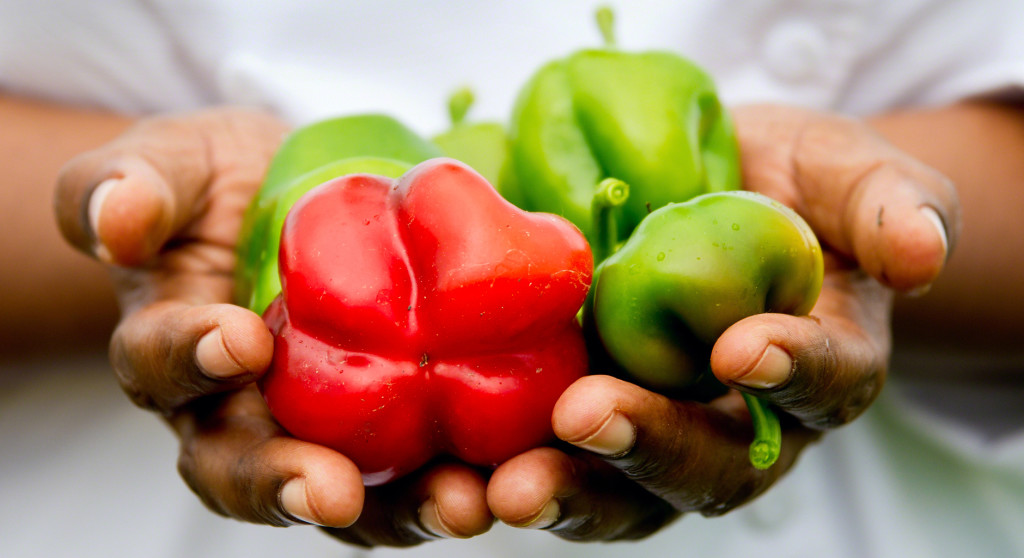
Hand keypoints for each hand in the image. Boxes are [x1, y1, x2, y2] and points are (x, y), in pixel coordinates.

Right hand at [54, 108, 492, 545]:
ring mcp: (315, 427)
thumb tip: (114, 222)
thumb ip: (133, 185)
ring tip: (452, 508)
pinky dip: (457, 480)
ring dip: (394, 510)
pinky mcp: (390, 426)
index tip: (239, 340)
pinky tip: (506, 478)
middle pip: (245, 470)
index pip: (160, 366)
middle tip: (331, 493)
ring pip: (341, 494)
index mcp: (172, 350)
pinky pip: (417, 468)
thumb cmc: (221, 184)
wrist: (288, 195)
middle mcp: (235, 411)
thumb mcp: (173, 162)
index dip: (190, 359)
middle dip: (285, 485)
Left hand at [487, 104, 957, 538]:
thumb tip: (919, 254)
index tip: (746, 347)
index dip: (795, 373)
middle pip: (709, 465)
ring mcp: (656, 428)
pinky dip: (504, 475)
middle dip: (650, 449)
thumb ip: (887, 205)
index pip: (826, 386)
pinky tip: (455, 479)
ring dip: (566, 491)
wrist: (710, 187)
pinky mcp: (582, 417)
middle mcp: (739, 422)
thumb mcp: (843, 170)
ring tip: (505, 490)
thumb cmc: (788, 182)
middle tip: (588, 420)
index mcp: (820, 367)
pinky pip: (551, 462)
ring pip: (623, 491)